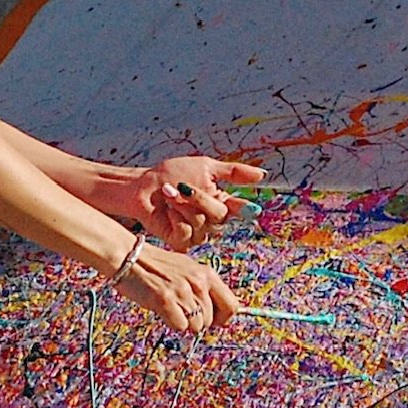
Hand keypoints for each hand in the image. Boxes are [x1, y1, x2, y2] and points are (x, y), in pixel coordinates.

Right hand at [110, 235, 243, 333]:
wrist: (128, 256)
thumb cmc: (155, 266)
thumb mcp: (186, 270)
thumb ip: (203, 288)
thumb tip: (218, 315)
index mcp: (207, 274)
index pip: (232, 305)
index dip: (222, 318)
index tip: (211, 320)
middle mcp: (198, 282)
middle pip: (210, 320)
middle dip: (197, 322)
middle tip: (181, 311)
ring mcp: (183, 291)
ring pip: (196, 327)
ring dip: (183, 322)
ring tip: (170, 306)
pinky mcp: (166, 300)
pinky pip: (180, 327)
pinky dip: (171, 323)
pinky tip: (162, 309)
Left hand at [125, 156, 267, 250]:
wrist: (143, 184)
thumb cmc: (171, 173)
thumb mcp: (205, 167)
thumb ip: (234, 172)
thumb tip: (263, 174)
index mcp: (220, 202)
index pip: (241, 209)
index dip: (245, 209)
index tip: (251, 207)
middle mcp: (211, 219)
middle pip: (220, 216)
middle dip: (200, 199)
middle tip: (183, 187)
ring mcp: (196, 231)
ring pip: (203, 225)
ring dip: (183, 206)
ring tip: (169, 194)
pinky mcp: (180, 240)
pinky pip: (187, 234)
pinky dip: (176, 219)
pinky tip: (168, 211)